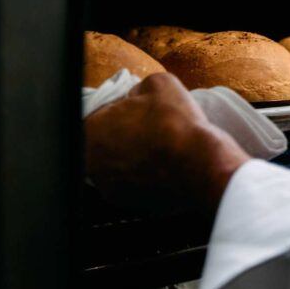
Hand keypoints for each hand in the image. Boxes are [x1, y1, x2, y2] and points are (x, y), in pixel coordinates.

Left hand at [84, 73, 250, 211]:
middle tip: (149, 130)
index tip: (139, 112)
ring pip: (118, 165)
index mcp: (89, 130)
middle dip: (124, 136)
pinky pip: (133, 184)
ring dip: (133, 157)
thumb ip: (137, 87)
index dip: (121, 111)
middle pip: (105, 143)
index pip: (98, 116)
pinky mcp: (129, 204)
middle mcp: (91, 163)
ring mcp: (108, 187)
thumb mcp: (159, 83)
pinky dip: (144, 176)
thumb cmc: (176, 124)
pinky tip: (162, 166)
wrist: (200, 164)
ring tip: (158, 149)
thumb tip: (136, 96)